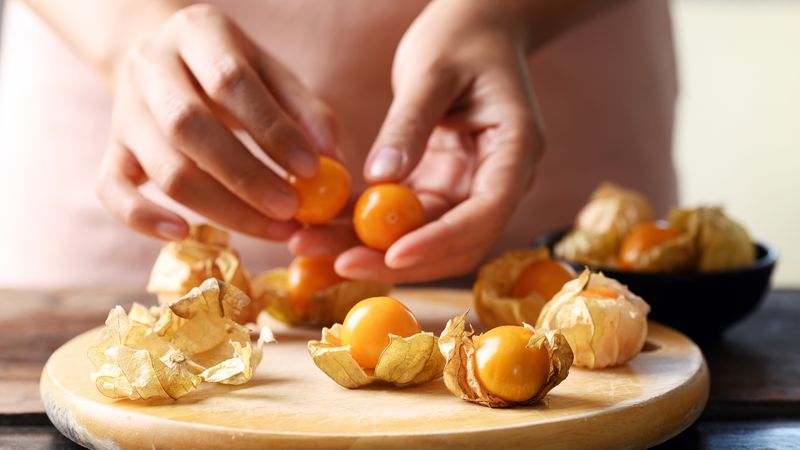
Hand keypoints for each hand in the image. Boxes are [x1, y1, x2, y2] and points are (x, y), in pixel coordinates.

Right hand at [96, 4, 338, 240]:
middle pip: (190, 127)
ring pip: (164, 168)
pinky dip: (143, 219)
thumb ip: (306, 112)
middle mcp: (150, 66)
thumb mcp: (273, 74)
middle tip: (292, 210)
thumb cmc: (233, 74)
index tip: (311, 169)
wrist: (164, 61)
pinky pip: (110, 189)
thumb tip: (335, 161)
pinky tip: (184, 233)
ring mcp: (124, 111)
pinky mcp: (111, 150)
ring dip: (221, 208)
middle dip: (247, 177)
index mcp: (196, 33)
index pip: (230, 80)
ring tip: (273, 229)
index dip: (272, 129)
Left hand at [290, 0, 544, 282]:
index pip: (486, 212)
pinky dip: (362, 227)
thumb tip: (381, 176)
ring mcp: (466, 188)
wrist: (474, 30)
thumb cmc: (461, 38)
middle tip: (338, 264)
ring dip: (370, 250)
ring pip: (422, 238)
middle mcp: (496, 180)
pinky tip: (320, 228)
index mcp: (515, 150)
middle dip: (396, 260)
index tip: (392, 255)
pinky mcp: (437, 187)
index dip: (441, 241)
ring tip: (311, 246)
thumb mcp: (433, 70)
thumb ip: (410, 123)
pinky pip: (401, 219)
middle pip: (453, 241)